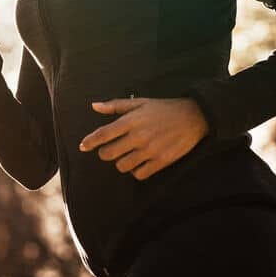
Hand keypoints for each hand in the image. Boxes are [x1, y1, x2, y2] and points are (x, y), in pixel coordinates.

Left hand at [78, 97, 209, 180]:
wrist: (193, 117)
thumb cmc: (164, 108)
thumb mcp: (140, 102)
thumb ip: (116, 106)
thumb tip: (94, 106)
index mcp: (131, 121)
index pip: (103, 134)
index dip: (90, 142)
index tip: (82, 146)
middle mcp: (138, 137)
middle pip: (109, 154)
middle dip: (104, 153)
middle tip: (108, 150)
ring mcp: (150, 150)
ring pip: (122, 166)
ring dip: (120, 162)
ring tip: (125, 156)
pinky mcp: (161, 161)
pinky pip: (139, 174)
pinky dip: (135, 171)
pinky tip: (137, 164)